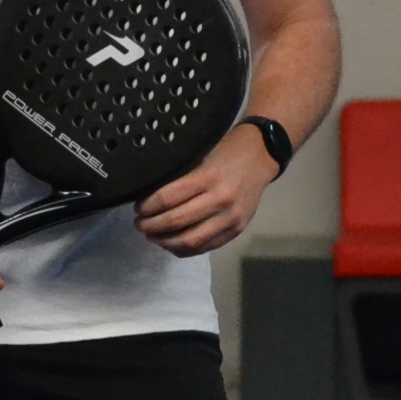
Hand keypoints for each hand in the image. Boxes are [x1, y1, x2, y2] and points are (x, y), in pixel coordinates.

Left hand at [134, 128, 280, 255]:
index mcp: (207, 177)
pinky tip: (172, 243)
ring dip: (165, 242)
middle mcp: (220, 199)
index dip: (147, 207)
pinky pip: (206, 247)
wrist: (262, 156)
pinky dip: (185, 249)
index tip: (138, 207)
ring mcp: (230, 218)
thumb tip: (150, 196)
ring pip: (190, 240)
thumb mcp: (201, 156)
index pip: (167, 198)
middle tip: (140, 224)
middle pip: (176, 222)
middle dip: (151, 226)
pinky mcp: (237, 230)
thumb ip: (180, 177)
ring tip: (153, 236)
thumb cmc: (227, 150)